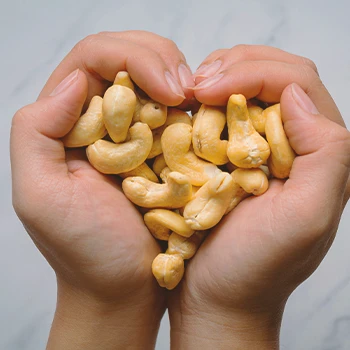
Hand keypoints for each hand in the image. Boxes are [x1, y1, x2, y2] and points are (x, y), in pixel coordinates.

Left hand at [10, 31, 193, 349]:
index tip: (168, 92)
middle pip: (127, 56)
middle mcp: (99, 119)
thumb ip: (38, 131)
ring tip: (198, 99)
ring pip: (157, 76)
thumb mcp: (41, 196)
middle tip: (186, 91)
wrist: (124, 286)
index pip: (94, 58)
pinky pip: (179, 110)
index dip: (132, 57)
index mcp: (67, 122)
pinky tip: (205, 112)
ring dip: (179, 78)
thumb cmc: (85, 250)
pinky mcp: (164, 148)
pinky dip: (195, 104)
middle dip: (159, 60)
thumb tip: (78, 81)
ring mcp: (135, 131)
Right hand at [168, 45, 349, 349]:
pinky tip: (185, 107)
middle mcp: (294, 146)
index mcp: (319, 155)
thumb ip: (326, 155)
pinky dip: (202, 103)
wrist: (217, 296)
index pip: (296, 83)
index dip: (252, 73)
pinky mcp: (230, 159)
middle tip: (195, 84)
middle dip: (233, 68)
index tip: (206, 88)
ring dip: (216, 80)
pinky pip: (220, 113)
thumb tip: (294, 96)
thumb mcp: (306, 220)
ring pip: (245, 89)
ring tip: (188, 92)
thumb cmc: (255, 268)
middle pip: (273, 76)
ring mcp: (259, 149)